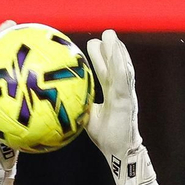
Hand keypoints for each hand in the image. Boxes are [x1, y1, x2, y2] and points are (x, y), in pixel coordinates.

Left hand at [85, 29, 159, 184]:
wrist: (120, 151)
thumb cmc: (106, 136)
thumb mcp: (86, 117)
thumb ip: (78, 105)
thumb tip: (57, 100)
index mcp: (113, 93)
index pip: (107, 72)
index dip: (101, 58)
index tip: (94, 44)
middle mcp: (121, 90)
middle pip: (116, 65)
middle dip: (111, 49)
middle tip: (105, 33)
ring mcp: (126, 93)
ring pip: (122, 67)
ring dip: (117, 50)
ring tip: (110, 35)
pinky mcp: (126, 99)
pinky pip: (123, 78)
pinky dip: (119, 64)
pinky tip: (115, 53)